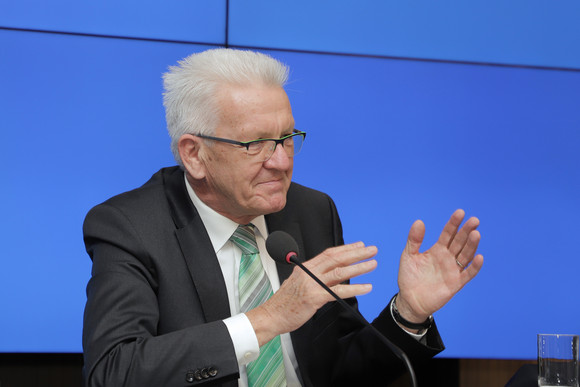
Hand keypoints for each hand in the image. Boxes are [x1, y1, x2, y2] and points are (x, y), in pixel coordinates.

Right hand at [246, 242, 377, 345]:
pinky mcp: (315, 297)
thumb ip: (312, 276)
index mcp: (305, 267)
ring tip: (372, 264)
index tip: (358, 246)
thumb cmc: (284, 302)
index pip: (328, 253)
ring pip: (339, 272)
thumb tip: (329, 274)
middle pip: (336, 258)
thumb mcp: (298, 283)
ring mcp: (312, 284)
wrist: (271, 315)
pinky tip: (366, 287)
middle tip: (371, 250)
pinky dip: (354, 289)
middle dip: (356, 253)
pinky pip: (338, 292)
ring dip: (358, 267)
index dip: (345, 248)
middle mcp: (309, 272)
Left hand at [395, 209, 483, 323]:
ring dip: (471, 245)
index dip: (454, 223)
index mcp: (437, 249)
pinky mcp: (456, 283)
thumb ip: (414, 240)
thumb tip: (419, 221)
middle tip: (474, 220)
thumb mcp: (408, 255)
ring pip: (465, 255)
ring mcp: (453, 270)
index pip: (448, 233)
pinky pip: (468, 274)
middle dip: (466, 231)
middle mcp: (448, 257)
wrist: (410, 299)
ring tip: (476, 234)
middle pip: (459, 242)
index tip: (460, 212)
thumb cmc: (408, 277)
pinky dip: (474, 266)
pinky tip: (479, 257)